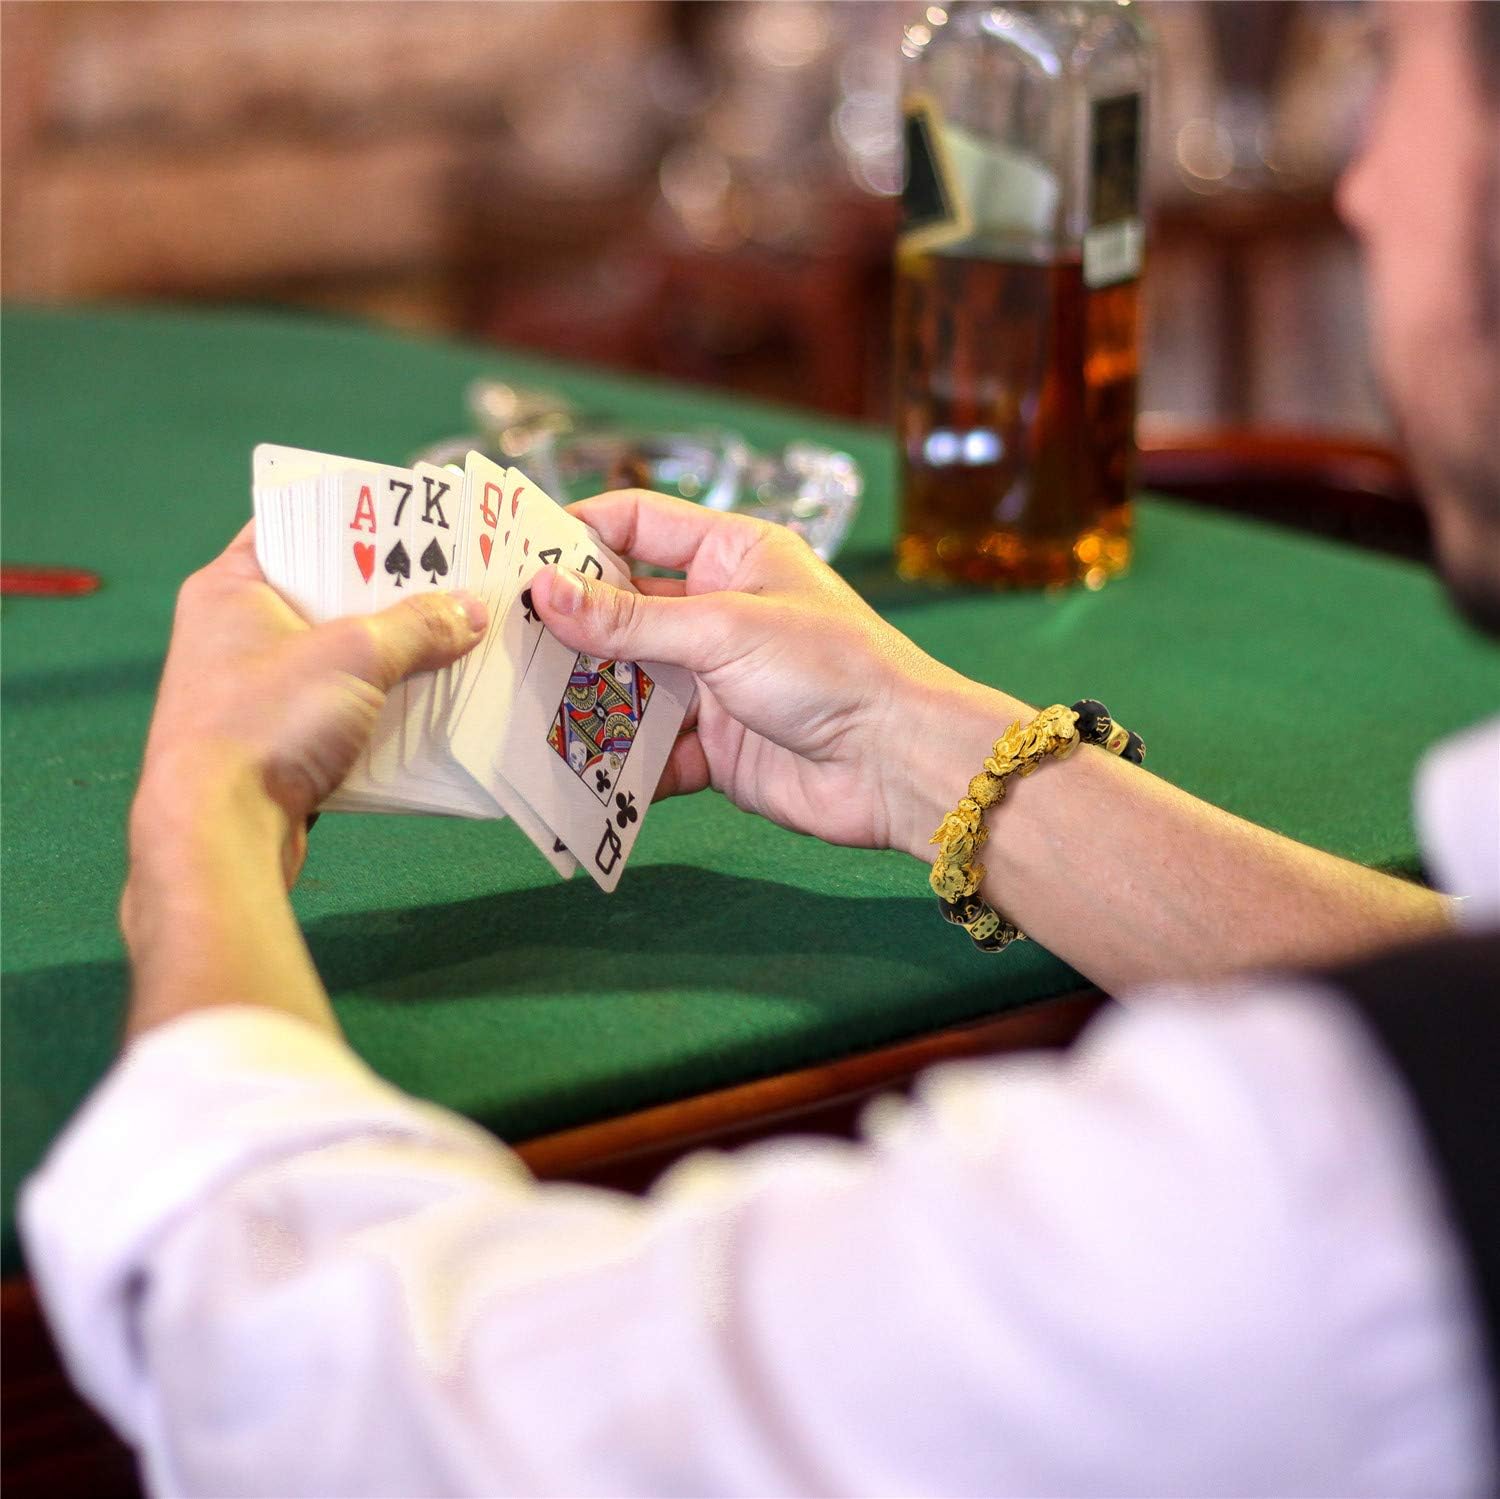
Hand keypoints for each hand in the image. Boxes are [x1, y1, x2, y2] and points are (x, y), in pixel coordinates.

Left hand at [134, 522, 485, 886]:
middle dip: (395, 593)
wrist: (219, 833)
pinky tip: (433, 703)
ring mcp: (254, 689)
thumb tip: (473, 611)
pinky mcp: (277, 740)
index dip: (358, 518)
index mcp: (231, 587)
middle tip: (459, 578)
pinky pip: (341, 706)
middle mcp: (235, 631)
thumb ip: (419, 626)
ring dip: (396, 653)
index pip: (296, 525)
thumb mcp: (356, 657)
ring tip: (460, 639)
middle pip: (328, 593)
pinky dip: (382, 704)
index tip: (418, 518)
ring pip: (340, 655)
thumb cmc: (266, 722)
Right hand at [531, 491, 1016, 854]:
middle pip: (621, 610)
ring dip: (582, 696)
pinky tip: (569, 767)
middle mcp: (717, 613)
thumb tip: (543, 591)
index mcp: (731, 556)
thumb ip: (631, 618)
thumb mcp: (724, 629)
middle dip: (565, 626)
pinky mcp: (714, 746)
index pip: (637, 523)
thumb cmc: (833, 669)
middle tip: (494, 637)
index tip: (510, 552)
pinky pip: (648, 752)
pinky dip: (616, 762)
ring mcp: (713, 682)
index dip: (575, 532)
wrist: (898, 766)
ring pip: (627, 683)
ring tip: (512, 704)